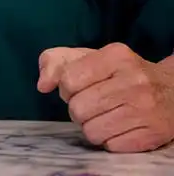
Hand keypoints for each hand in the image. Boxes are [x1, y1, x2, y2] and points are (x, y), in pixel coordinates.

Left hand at [38, 43, 173, 151]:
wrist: (173, 90)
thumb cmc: (122, 72)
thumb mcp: (90, 57)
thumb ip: (57, 62)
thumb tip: (42, 85)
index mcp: (116, 56)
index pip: (69, 79)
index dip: (65, 88)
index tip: (76, 88)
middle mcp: (133, 81)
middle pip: (78, 108)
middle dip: (77, 109)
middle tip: (89, 104)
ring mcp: (146, 110)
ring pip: (92, 131)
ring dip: (90, 127)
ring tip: (102, 116)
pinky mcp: (153, 135)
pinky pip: (111, 146)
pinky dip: (109, 140)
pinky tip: (117, 127)